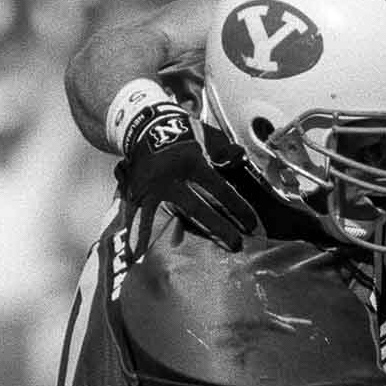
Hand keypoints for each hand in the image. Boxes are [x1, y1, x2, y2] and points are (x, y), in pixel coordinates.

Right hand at [116, 104, 256, 256]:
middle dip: (217, 228)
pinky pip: (137, 216)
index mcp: (191, 161)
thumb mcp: (207, 134)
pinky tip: (134, 254)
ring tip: (187, 262)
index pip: (220, 189)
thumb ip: (225, 149)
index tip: (251, 224)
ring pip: (167, 216)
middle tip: (236, 245)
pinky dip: (135, 235)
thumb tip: (241, 156)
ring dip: (177, 238)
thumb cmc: (182, 131)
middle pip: (197, 208)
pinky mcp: (136, 193)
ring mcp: (151, 187)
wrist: (142, 123)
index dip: (237, 207)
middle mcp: (170, 176)